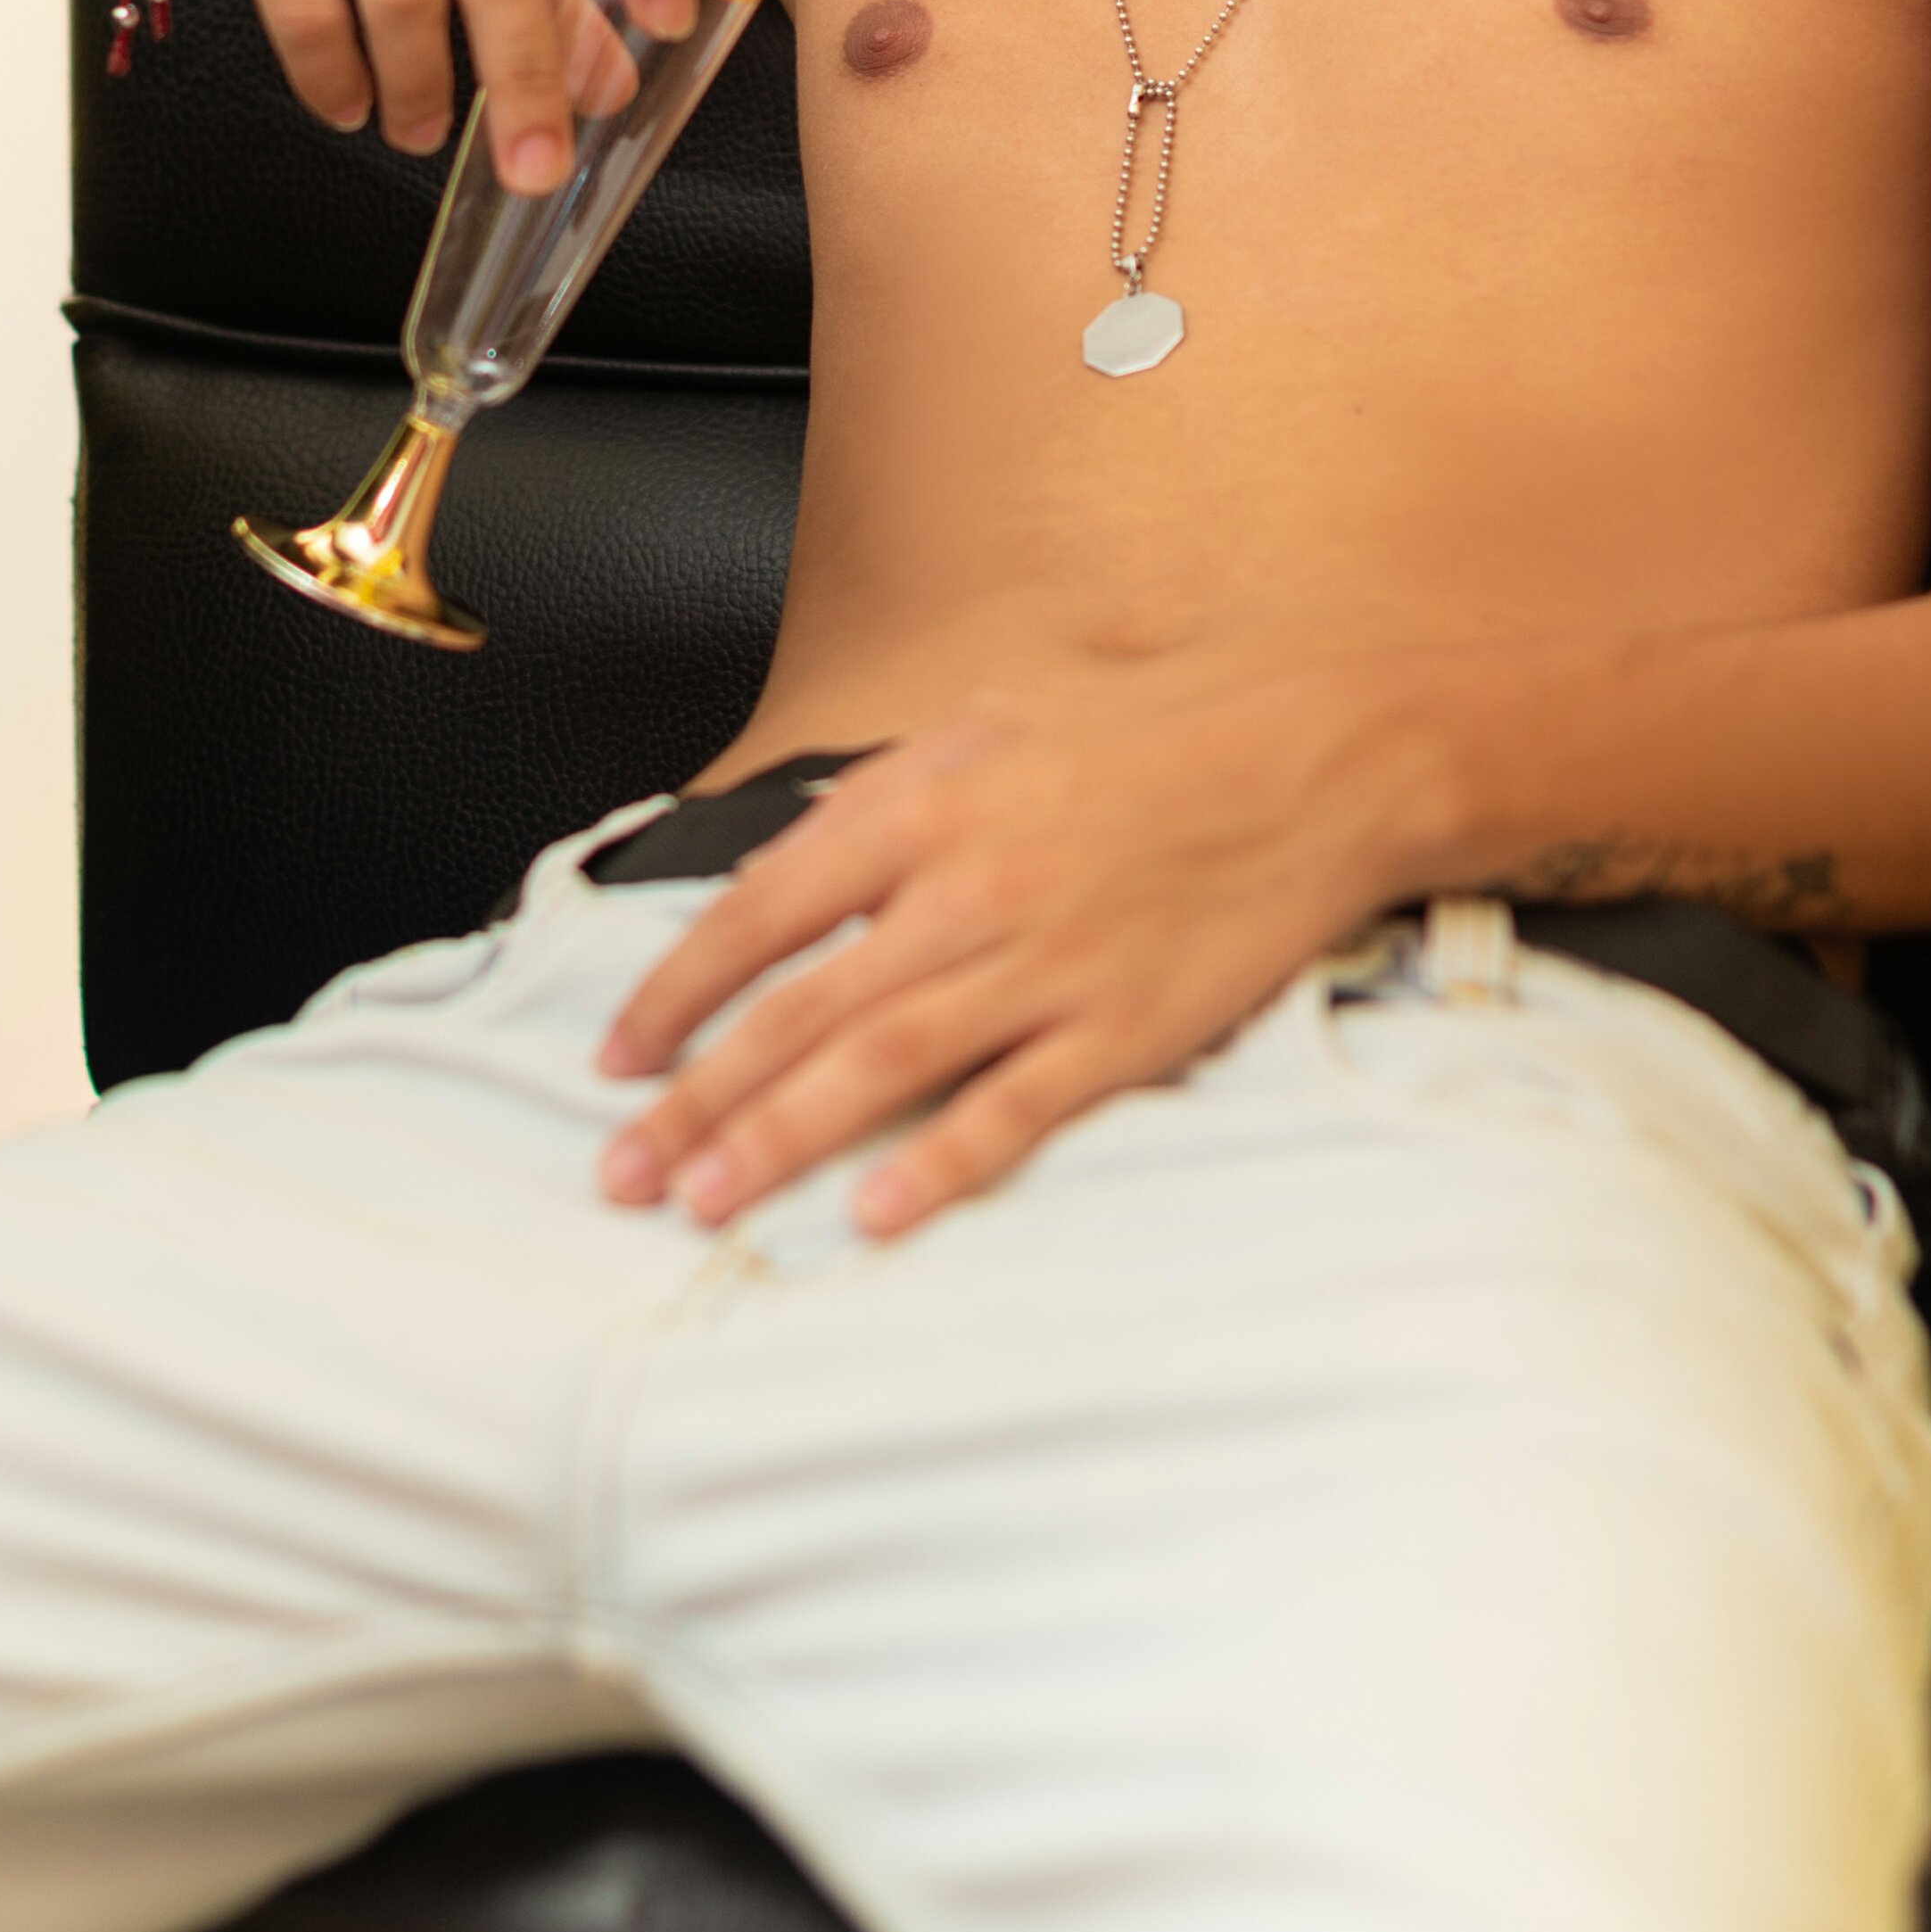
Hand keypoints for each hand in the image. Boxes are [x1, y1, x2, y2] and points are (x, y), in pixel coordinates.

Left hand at [595, 648, 1439, 1238]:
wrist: (1311, 752)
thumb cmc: (1147, 729)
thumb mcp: (987, 719)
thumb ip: (880, 799)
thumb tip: (783, 865)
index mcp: (921, 804)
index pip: (758, 913)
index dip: (676, 993)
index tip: (619, 1056)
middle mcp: (966, 888)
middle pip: (798, 1011)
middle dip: (694, 1099)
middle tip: (621, 1172)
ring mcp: (1045, 964)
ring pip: (880, 1067)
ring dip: (778, 1141)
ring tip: (705, 1200)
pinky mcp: (1122, 1027)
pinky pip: (1011, 1109)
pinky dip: (938, 1163)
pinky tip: (874, 1212)